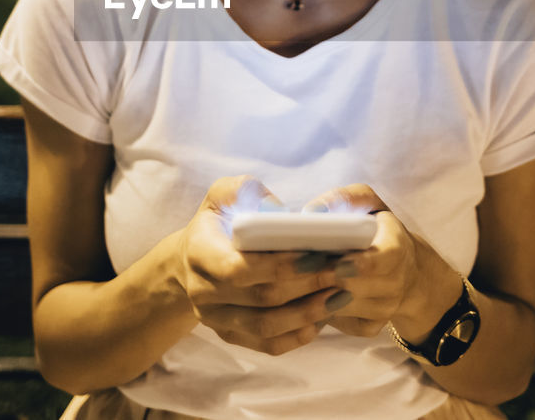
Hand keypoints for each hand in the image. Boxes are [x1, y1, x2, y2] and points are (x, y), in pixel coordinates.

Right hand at [174, 175, 350, 355]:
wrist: (191, 259)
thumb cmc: (219, 221)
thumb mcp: (225, 193)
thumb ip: (245, 190)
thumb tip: (278, 213)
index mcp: (200, 252)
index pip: (241, 267)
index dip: (282, 266)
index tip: (318, 254)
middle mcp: (203, 292)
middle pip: (262, 299)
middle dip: (307, 286)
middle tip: (343, 271)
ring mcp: (215, 319)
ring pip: (267, 328)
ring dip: (309, 313)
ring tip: (341, 294)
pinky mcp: (229, 336)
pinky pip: (268, 345)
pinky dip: (299, 335)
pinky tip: (323, 316)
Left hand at [301, 184, 439, 339]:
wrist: (405, 269)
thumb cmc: (377, 228)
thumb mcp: (367, 203)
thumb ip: (343, 199)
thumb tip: (311, 212)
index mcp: (397, 249)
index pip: (383, 261)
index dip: (359, 265)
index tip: (336, 263)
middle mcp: (395, 284)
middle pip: (352, 288)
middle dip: (320, 279)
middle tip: (289, 268)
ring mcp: (384, 310)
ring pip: (339, 308)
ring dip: (311, 295)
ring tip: (286, 279)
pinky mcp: (369, 327)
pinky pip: (336, 321)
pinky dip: (314, 310)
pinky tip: (298, 294)